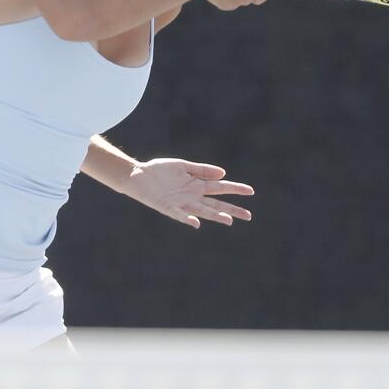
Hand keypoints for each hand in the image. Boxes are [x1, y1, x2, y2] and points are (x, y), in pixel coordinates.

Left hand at [121, 158, 253, 228]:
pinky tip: (197, 223)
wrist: (138, 175)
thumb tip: (223, 173)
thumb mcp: (183, 166)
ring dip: (215, 216)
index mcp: (197, 185)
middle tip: (248, 216)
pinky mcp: (167, 207)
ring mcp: (181, 203)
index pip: (220, 188)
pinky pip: (179, 215)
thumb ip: (201, 170)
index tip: (251, 191)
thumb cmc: (160, 170)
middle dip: (232, 209)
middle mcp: (192, 196)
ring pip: (202, 211)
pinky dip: (187, 219)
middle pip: (216, 203)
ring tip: (229, 220)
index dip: (235, 189)